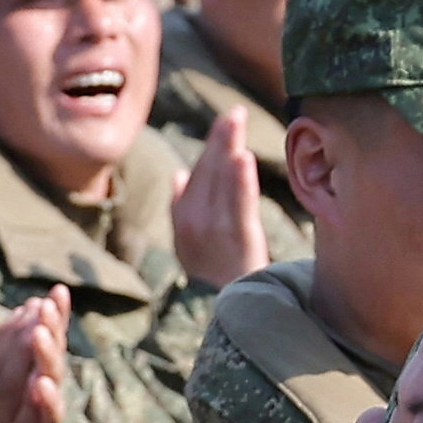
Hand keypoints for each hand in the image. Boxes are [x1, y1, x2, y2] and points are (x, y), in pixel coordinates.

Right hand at [174, 107, 268, 287]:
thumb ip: (183, 206)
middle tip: (234, 112)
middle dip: (221, 139)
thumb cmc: (217, 275)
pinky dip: (240, 181)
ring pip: (222, 182)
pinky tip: (243, 157)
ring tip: (235, 121)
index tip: (226, 120)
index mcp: (183, 218)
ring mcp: (215, 231)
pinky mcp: (238, 240)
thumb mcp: (193, 242)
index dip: (212, 145)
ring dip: (228, 149)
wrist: (232, 309)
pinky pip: (239, 205)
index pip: (199, 173)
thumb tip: (179, 175)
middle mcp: (193, 223)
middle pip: (210, 172)